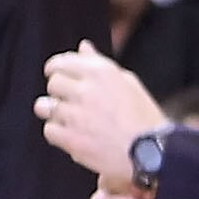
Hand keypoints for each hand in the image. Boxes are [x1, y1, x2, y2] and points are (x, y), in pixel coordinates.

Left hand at [36, 42, 166, 177]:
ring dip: (52, 111)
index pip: (60, 62)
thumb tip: (83, 47)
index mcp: (100, 72)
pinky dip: (57, 133)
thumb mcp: (127, 82)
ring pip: (44, 106)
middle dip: (57, 91)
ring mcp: (76, 115)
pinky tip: (72, 135)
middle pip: (52, 83)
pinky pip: (49, 130)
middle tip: (69, 101)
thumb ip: (99, 63)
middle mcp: (85, 90)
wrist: (154, 152)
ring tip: (67, 119)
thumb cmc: (144, 117)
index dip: (56, 69)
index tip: (56, 75)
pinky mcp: (71, 139)